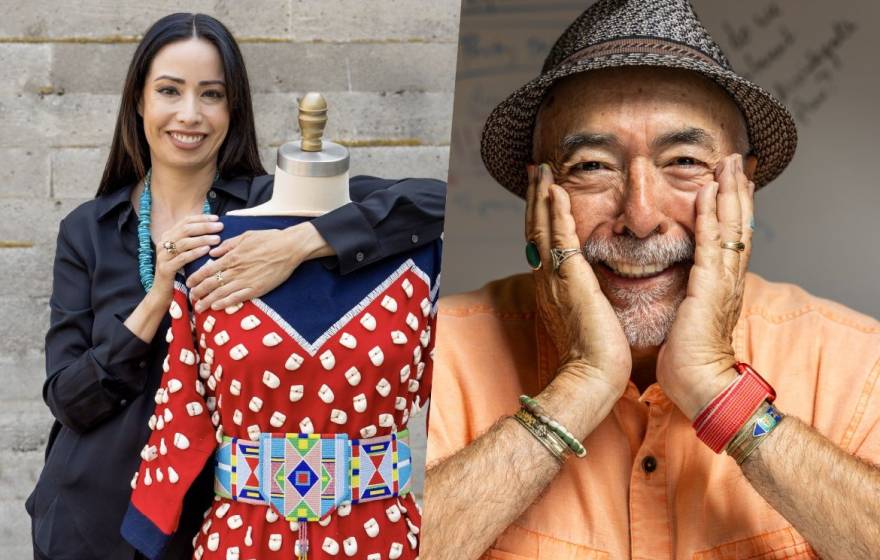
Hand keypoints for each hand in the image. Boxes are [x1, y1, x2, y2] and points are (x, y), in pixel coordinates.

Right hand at [150, 214, 222, 307]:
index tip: (217, 218)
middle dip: (204, 226)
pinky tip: (207, 250)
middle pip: (186, 229)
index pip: (185, 221)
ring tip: (217, 238)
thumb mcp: (185, 253)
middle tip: (220, 227)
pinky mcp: (165, 268)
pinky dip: (195, 252)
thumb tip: (213, 228)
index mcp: (167, 236)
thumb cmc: (179, 271)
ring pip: (184, 242)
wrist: (163, 292)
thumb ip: (193, 241)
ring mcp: (163, 255)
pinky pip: (182, 257)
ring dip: (202, 239)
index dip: (201, 218)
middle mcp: (163, 243)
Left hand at [186, 222, 333, 311]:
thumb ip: (228, 245)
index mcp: (232, 257)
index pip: (207, 270)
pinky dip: (225, 303)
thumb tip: (213, 252)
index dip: (196, 278)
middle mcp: (236, 270)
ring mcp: (246, 281)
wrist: (290, 248)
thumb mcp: (246, 236)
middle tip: (190, 298)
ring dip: (207, 301)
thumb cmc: (269, 239)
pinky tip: (216, 307)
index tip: (189, 283)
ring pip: (221, 293)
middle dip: (198, 292)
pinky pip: (237, 298)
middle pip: (211, 284)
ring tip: (199, 307)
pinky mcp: (257, 289)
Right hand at [527, 163, 630, 399]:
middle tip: (536, 170)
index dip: (542, 214)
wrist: (592, 377)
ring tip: (542, 170)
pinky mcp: (570, 279)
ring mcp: (554, 278)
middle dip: (536, 197)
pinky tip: (556, 191)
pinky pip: (559, 237)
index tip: (544, 191)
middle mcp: (547, 279)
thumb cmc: (597, 357)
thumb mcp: (590, 319)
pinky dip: (556, 212)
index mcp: (553, 288)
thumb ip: (587, 299)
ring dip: (542, 196)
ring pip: (542, 227)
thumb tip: (594, 290)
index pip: (543, 242)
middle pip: (535, 228)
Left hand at [657, 154, 754, 418]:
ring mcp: (722, 283)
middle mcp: (728, 279)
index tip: (729, 180)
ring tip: (728, 164)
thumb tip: (679, 283)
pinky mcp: (709, 289)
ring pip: (731, 228)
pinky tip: (707, 193)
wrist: (699, 385)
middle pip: (739, 224)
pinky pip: (711, 245)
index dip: (732, 207)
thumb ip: (688, 294)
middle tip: (735, 159)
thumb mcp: (687, 316)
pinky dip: (711, 217)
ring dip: (729, 192)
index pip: (731, 237)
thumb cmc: (688, 358)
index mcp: (722, 285)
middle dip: (736, 190)